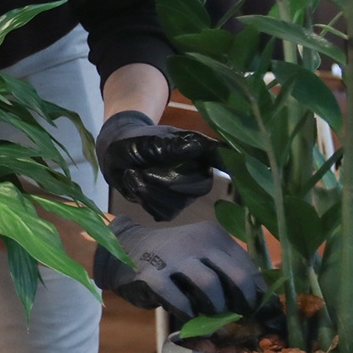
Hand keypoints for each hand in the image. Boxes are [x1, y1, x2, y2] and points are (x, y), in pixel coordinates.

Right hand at [92, 217, 262, 316]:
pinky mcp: (153, 276)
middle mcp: (198, 242)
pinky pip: (180, 301)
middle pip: (238, 278)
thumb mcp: (200, 255)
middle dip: (244, 304)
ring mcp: (175, 257)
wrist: (124, 247)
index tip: (268, 317)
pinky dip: (188, 314)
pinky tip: (188, 316)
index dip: (260, 296)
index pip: (249, 268)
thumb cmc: (171, 258)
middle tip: (241, 319)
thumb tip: (258, 305)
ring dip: (216, 310)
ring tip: (211, 317)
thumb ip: (224, 272)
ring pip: (212, 289)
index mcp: (215, 236)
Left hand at [97, 111, 218, 221]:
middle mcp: (199, 172)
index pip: (221, 156)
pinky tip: (137, 186)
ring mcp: (187, 192)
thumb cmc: (135, 142)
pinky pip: (165, 213)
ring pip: (178, 203)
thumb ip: (173, 145)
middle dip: (168, 183)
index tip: (237, 167)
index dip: (230, 163)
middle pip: (200, 187)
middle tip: (144, 172)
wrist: (115, 157)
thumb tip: (198, 146)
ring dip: (149, 191)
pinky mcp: (172, 207)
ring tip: (134, 174)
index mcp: (198, 148)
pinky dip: (145, 201)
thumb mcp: (150, 140)